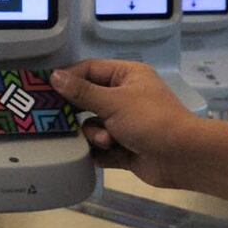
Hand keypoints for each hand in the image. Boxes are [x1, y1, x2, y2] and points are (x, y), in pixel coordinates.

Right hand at [50, 60, 200, 188]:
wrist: (183, 157)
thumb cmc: (151, 120)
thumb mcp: (113, 102)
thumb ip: (81, 91)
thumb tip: (54, 76)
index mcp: (126, 76)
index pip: (89, 70)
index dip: (68, 78)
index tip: (45, 88)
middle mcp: (125, 97)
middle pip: (88, 100)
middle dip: (80, 112)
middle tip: (59, 118)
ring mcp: (125, 123)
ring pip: (93, 126)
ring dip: (95, 134)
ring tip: (107, 140)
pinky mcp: (125, 147)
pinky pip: (101, 147)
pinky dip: (100, 151)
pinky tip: (105, 153)